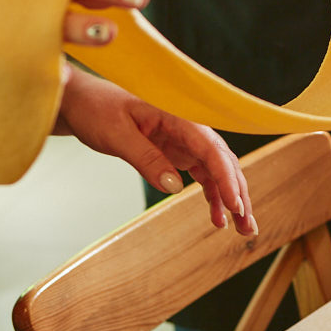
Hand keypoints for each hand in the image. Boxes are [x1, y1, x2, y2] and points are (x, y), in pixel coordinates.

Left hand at [55, 68, 257, 234]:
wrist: (83, 102)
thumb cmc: (98, 109)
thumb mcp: (116, 135)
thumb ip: (146, 159)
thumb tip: (174, 188)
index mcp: (178, 116)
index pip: (212, 149)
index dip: (227, 177)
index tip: (235, 205)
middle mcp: (189, 128)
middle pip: (224, 161)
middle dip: (239, 193)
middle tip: (247, 225)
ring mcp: (186, 141)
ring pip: (219, 171)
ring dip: (232, 198)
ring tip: (241, 229)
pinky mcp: (178, 152)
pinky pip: (204, 175)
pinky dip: (213, 196)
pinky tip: (218, 217)